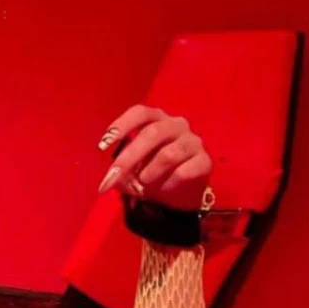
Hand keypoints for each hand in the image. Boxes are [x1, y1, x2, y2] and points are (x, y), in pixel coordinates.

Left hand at [97, 106, 211, 210]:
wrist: (178, 195)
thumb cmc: (151, 173)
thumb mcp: (131, 169)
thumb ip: (121, 167)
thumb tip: (109, 177)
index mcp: (156, 120)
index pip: (140, 113)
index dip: (122, 125)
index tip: (103, 145)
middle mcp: (176, 125)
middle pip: (153, 133)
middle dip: (130, 156)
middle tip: (114, 175)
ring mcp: (193, 142)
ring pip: (169, 154)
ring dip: (150, 171)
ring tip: (143, 183)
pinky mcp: (205, 161)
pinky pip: (184, 171)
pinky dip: (169, 183)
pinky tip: (164, 188)